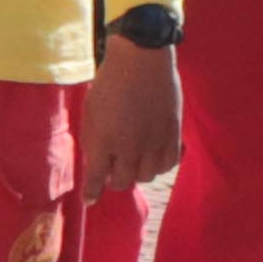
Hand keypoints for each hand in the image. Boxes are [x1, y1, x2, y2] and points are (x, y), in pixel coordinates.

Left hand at [79, 39, 181, 200]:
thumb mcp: (91, 112)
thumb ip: (93, 140)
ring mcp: (153, 143)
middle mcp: (128, 148)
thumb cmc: (109, 83)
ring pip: (146, 176)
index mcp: (102, 142)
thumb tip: (96, 162)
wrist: (141, 61)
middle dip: (114, 180)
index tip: (89, 200)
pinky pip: (168, 165)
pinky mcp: (173, 135)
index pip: (96, 179)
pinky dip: (159, 165)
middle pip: (122, 182)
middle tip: (113, 171)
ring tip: (133, 161)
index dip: (92, 193)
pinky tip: (153, 156)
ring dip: (136, 172)